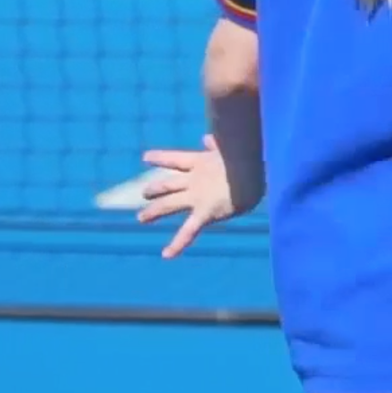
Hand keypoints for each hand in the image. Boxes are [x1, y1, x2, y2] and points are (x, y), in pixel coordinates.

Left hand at [136, 134, 257, 257]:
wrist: (250, 175)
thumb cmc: (245, 160)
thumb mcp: (229, 150)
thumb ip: (216, 144)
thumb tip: (206, 138)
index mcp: (200, 163)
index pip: (174, 159)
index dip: (160, 158)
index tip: (145, 157)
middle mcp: (193, 180)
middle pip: (168, 185)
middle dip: (155, 189)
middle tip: (144, 193)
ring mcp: (196, 197)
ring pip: (169, 205)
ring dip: (155, 211)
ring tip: (141, 218)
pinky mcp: (204, 213)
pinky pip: (188, 232)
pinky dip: (177, 244)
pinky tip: (166, 255)